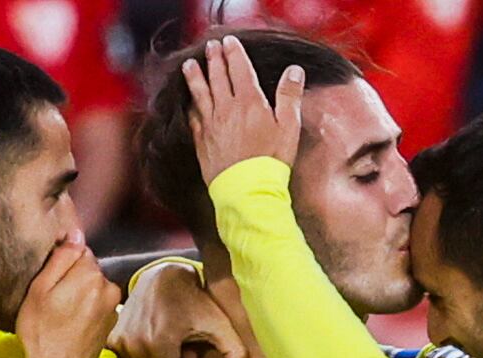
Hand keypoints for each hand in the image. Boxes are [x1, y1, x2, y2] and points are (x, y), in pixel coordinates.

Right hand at [16, 241, 120, 357]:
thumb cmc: (42, 330)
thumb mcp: (40, 289)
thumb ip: (61, 259)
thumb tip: (76, 234)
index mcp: (91, 275)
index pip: (80, 251)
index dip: (63, 262)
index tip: (51, 279)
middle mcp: (109, 287)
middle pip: (89, 270)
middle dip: (73, 278)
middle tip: (53, 298)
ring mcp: (113, 306)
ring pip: (94, 287)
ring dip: (81, 293)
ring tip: (61, 312)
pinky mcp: (112, 322)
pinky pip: (98, 304)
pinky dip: (87, 308)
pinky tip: (72, 323)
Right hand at [107, 262, 247, 357]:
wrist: (162, 275)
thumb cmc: (194, 298)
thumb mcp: (219, 322)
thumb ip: (235, 352)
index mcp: (158, 342)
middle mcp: (133, 344)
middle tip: (190, 357)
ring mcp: (119, 342)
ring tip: (178, 350)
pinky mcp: (112, 340)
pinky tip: (162, 347)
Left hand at [182, 35, 304, 184]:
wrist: (247, 190)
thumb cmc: (271, 161)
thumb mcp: (289, 128)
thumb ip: (290, 97)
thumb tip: (294, 71)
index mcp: (250, 101)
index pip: (240, 68)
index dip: (234, 53)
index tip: (229, 42)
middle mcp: (227, 108)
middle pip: (218, 76)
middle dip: (214, 59)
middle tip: (211, 47)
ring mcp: (211, 123)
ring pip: (200, 93)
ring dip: (195, 77)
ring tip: (190, 65)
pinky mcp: (201, 140)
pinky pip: (192, 116)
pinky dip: (190, 104)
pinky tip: (188, 101)